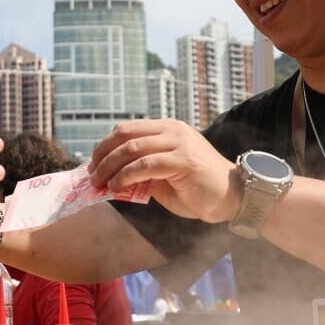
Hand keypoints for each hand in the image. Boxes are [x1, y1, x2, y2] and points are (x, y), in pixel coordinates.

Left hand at [87, 119, 238, 223]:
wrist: (233, 196)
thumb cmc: (198, 189)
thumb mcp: (164, 176)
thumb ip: (143, 171)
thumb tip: (111, 177)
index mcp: (167, 128)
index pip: (127, 129)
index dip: (105, 145)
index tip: (93, 164)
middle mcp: (172, 130)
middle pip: (125, 135)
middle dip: (102, 156)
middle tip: (91, 175)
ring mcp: (178, 143)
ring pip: (132, 149)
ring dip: (109, 167)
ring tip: (98, 183)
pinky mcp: (183, 160)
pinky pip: (145, 165)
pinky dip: (125, 176)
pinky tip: (116, 187)